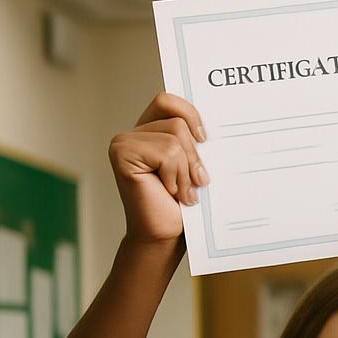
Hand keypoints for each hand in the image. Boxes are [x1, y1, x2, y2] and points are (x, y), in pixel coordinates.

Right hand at [109, 93, 207, 245]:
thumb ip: (194, 143)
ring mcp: (124, 142)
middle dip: (195, 155)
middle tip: (196, 182)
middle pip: (178, 121)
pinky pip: (166, 152)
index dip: (190, 114)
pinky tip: (169, 192)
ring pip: (175, 137)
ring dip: (186, 170)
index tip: (205, 139)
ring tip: (181, 191)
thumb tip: (214, 126)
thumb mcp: (195, 168)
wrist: (166, 236)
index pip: (169, 101)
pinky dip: (176, 175)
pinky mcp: (122, 153)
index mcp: (151, 132)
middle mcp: (134, 133)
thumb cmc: (182, 207)